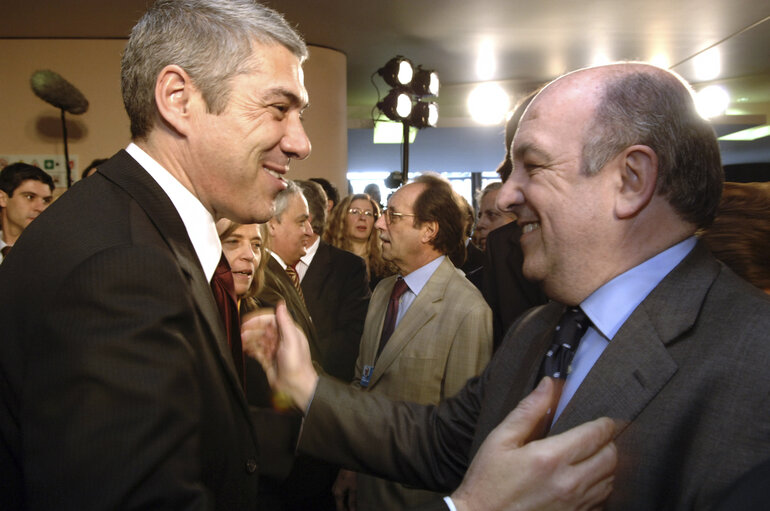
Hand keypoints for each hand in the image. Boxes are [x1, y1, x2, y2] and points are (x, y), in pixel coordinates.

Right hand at [241, 301, 317, 409]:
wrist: (295, 386)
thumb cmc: (297, 364)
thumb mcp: (291, 340)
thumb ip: (285, 322)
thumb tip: (281, 305)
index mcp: (288, 332)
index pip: (271, 320)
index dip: (258, 319)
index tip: (246, 321)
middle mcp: (280, 339)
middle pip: (262, 329)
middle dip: (251, 329)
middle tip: (241, 332)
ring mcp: (273, 349)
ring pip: (258, 339)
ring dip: (249, 339)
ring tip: (241, 340)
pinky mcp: (268, 359)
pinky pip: (257, 351)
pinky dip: (250, 348)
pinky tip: (245, 348)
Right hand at [332, 469, 357, 510]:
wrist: (348, 464)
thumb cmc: (351, 475)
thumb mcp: (353, 489)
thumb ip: (352, 501)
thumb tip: (352, 510)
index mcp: (338, 494)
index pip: (340, 508)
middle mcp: (335, 492)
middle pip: (339, 505)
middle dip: (345, 509)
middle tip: (352, 510)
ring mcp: (335, 488)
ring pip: (340, 500)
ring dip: (345, 504)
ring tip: (352, 507)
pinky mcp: (338, 485)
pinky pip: (340, 495)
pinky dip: (344, 499)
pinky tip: (350, 499)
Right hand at [451, 377, 616, 510]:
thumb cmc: (488, 480)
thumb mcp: (501, 439)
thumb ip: (529, 411)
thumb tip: (549, 385)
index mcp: (550, 458)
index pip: (595, 436)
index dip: (605, 424)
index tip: (604, 420)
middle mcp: (568, 482)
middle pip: (610, 458)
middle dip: (608, 443)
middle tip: (598, 437)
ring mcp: (574, 505)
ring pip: (610, 480)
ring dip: (607, 465)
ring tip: (593, 456)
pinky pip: (602, 501)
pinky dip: (601, 487)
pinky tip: (586, 480)